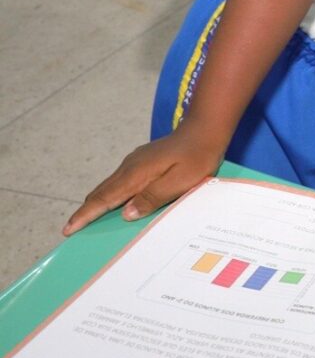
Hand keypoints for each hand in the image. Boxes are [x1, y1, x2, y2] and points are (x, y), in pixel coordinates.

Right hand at [63, 125, 224, 235]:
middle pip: (101, 192)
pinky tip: (116, 202)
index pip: (104, 199)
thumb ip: (153, 197)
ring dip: (97, 202)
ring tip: (88, 220)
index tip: (67, 229)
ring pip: (110, 185)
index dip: (85, 215)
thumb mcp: (180, 181)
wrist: (205, 128)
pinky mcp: (143, 160)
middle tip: (72, 229)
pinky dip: (111, 193)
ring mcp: (136, 161)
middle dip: (85, 211)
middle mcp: (130, 166)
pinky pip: (121, 180)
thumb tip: (126, 214)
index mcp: (136, 174)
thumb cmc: (197, 156)